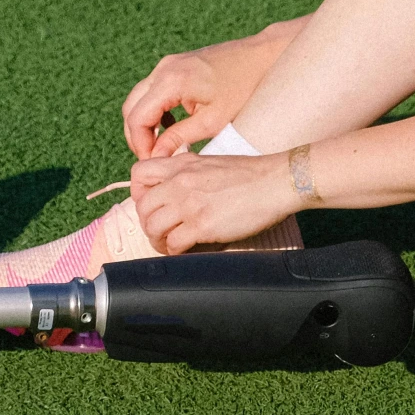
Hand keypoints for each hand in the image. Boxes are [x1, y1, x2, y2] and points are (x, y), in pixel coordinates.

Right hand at [121, 22, 299, 157]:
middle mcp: (163, 68)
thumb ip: (180, 138)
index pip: (137, 117)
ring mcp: (167, 64)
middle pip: (131, 107)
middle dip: (137, 135)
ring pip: (139, 98)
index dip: (140, 144)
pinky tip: (170, 125)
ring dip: (144, 123)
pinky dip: (153, 110)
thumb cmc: (243, 88)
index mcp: (171, 81)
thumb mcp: (213, 121)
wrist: (261, 56)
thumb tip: (156, 156)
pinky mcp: (174, 65)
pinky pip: (151, 90)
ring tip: (161, 145)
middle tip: (153, 157)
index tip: (152, 162)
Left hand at [129, 150, 300, 253]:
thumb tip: (177, 190)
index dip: (138, 193)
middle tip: (160, 231)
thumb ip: (189, 172)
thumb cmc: (251, 174)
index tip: (151, 205)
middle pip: (142, 206)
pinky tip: (184, 250)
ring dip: (157, 240)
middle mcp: (180, 182)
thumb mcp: (211, 163)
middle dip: (147, 223)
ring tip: (168, 244)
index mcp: (182, 164)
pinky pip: (173, 244)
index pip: (139, 173)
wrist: (276, 181)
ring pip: (152, 227)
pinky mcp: (202, 225)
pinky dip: (174, 251)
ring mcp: (189, 204)